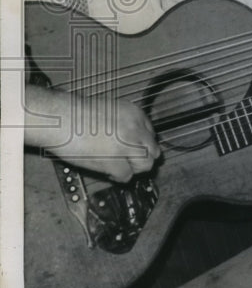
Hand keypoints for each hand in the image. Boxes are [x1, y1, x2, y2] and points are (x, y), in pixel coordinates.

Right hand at [25, 86, 160, 182]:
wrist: (61, 119)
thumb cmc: (77, 115)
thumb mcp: (112, 111)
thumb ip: (126, 124)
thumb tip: (133, 139)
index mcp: (135, 114)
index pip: (151, 135)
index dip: (141, 144)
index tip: (134, 150)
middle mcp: (135, 129)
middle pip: (153, 151)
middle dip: (143, 158)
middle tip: (131, 162)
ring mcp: (127, 145)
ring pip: (146, 165)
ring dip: (134, 169)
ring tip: (122, 167)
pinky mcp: (114, 160)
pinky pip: (127, 176)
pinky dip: (119, 177)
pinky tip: (110, 172)